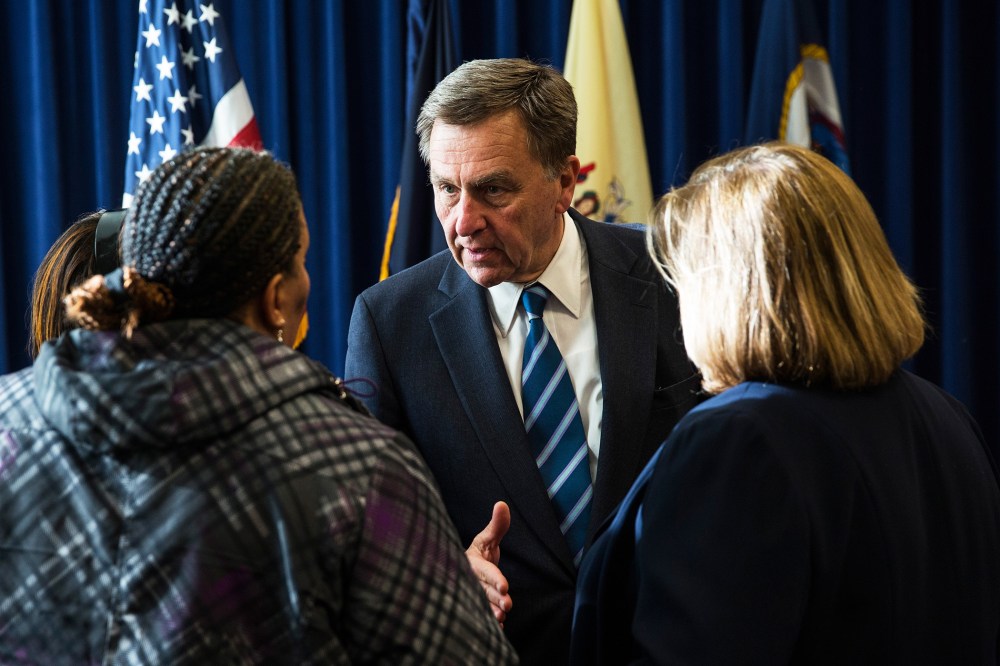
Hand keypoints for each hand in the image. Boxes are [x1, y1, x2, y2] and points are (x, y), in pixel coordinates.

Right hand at [466, 501, 512, 625]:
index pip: (484, 571)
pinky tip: (497, 628)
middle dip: (494, 599)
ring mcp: (470, 596)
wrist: (462, 572)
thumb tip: (502, 504)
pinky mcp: (473, 607)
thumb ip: (497, 526)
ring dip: (491, 612)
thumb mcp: (487, 540)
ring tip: (502, 617)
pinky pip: (479, 615)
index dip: (494, 579)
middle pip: (483, 591)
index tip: (505, 587)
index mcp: (471, 563)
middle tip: (507, 606)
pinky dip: (488, 623)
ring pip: (480, 605)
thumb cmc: (478, 555)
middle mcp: (469, 581)